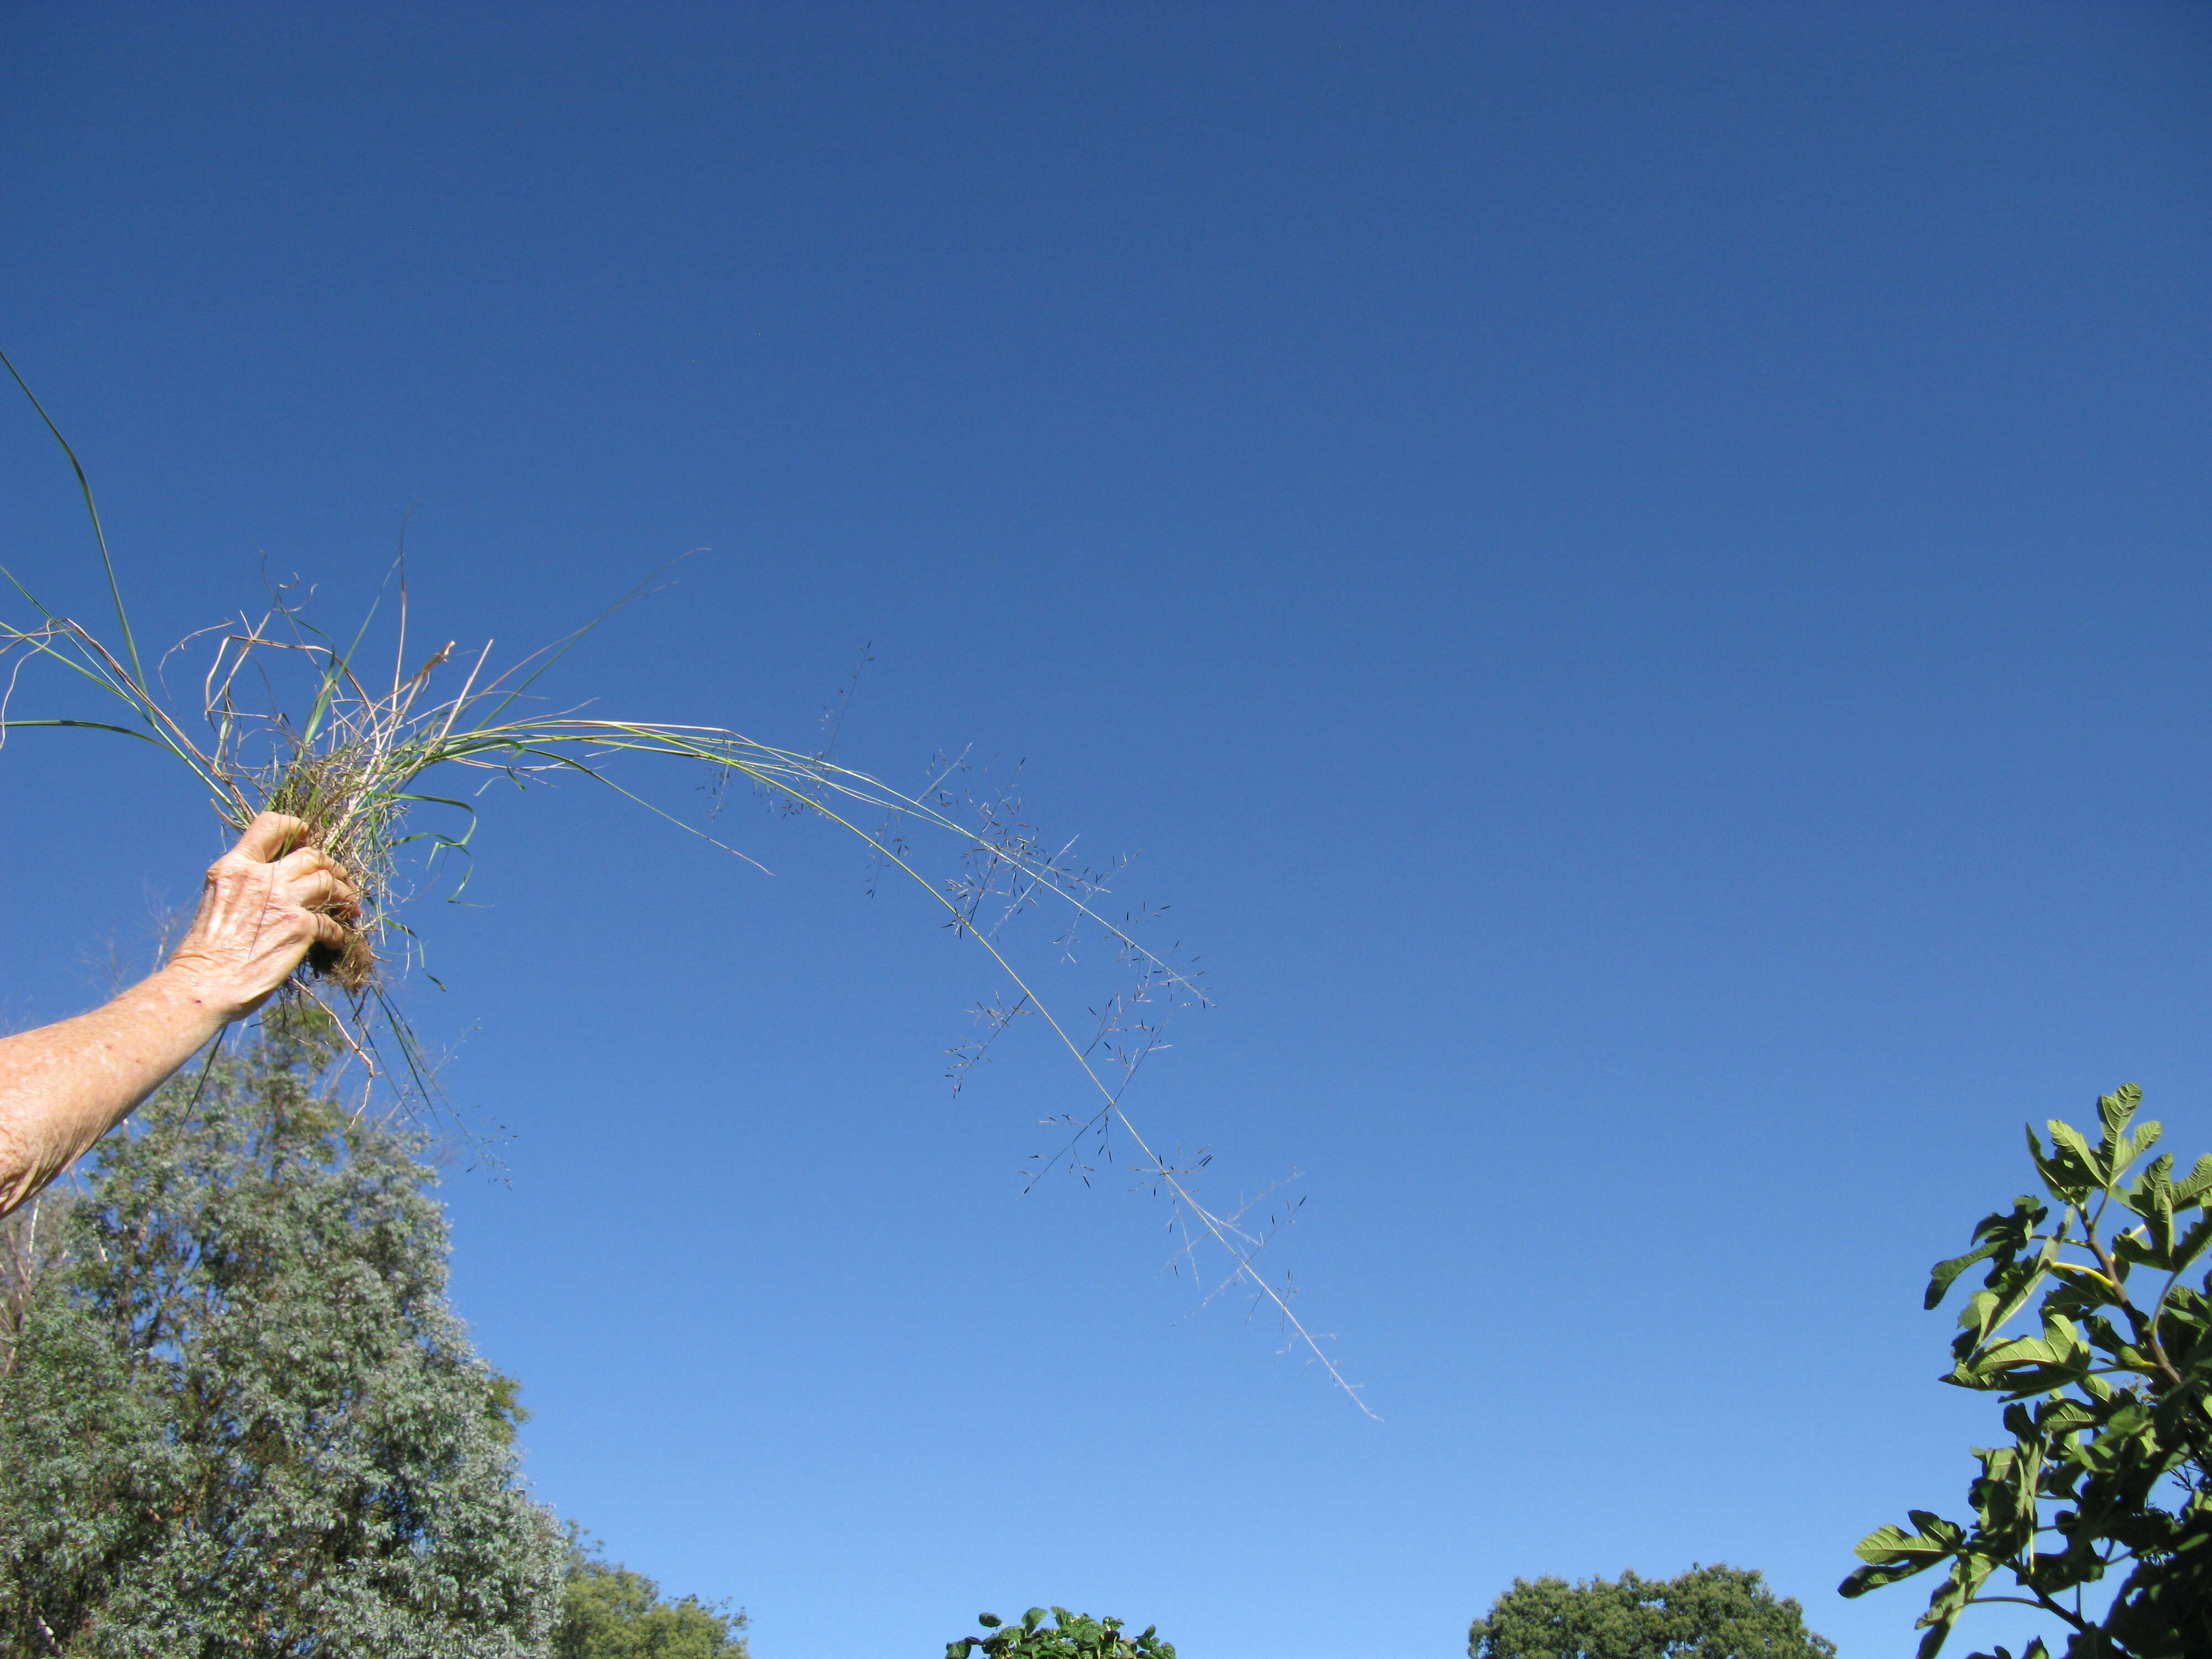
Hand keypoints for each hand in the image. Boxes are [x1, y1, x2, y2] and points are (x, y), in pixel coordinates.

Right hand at [164, 813, 359, 1021]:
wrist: (203, 985)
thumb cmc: (203, 953)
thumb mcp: (216, 901)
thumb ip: (243, 886)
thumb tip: (268, 886)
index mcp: (233, 867)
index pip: (269, 825)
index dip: (295, 827)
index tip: (308, 838)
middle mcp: (260, 877)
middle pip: (311, 855)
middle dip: (330, 865)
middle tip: (339, 878)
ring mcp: (283, 900)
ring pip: (328, 881)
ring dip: (344, 893)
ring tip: (349, 906)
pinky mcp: (300, 927)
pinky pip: (331, 923)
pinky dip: (338, 931)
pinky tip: (336, 940)